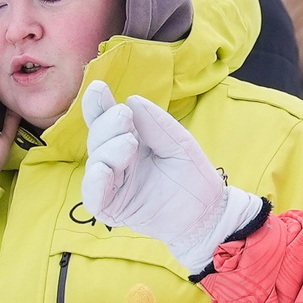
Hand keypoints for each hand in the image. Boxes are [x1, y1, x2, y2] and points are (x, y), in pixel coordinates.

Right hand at [81, 82, 264, 274]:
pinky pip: (94, 195)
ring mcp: (112, 184)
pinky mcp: (112, 207)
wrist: (208, 214)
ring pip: (96, 162)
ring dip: (107, 149)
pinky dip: (95, 182)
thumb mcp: (180, 144)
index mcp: (129, 142)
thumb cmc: (193, 178)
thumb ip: (158, 125)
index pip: (108, 121)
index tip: (99, 88)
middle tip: (124, 116)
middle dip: (107, 124)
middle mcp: (116, 161)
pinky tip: (103, 169)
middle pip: (99, 138)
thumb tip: (132, 100)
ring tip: (128, 142)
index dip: (99, 106)